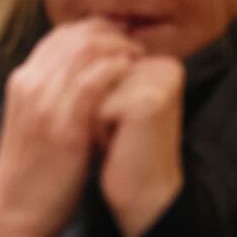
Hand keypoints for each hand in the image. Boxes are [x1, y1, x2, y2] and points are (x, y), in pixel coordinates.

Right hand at [0, 19, 141, 236]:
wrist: (18, 215)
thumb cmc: (38, 168)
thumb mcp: (39, 119)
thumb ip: (58, 90)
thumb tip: (94, 67)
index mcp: (23, 80)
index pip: (64, 34)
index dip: (99, 31)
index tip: (122, 41)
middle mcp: (29, 84)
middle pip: (79, 35)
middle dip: (115, 36)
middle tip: (137, 50)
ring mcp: (43, 103)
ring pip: (88, 50)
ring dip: (121, 50)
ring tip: (139, 63)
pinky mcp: (62, 125)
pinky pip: (94, 81)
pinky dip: (118, 72)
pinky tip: (132, 78)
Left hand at [96, 56, 184, 236]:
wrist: (144, 195)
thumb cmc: (123, 150)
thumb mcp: (116, 101)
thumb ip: (106, 70)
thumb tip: (71, 41)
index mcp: (161, 62)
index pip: (104, 59)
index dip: (94, 92)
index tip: (116, 120)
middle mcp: (165, 66)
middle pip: (97, 70)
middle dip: (90, 104)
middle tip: (113, 132)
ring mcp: (158, 82)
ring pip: (93, 85)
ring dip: (90, 116)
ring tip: (113, 138)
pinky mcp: (147, 103)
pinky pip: (96, 105)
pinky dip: (95, 130)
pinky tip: (116, 147)